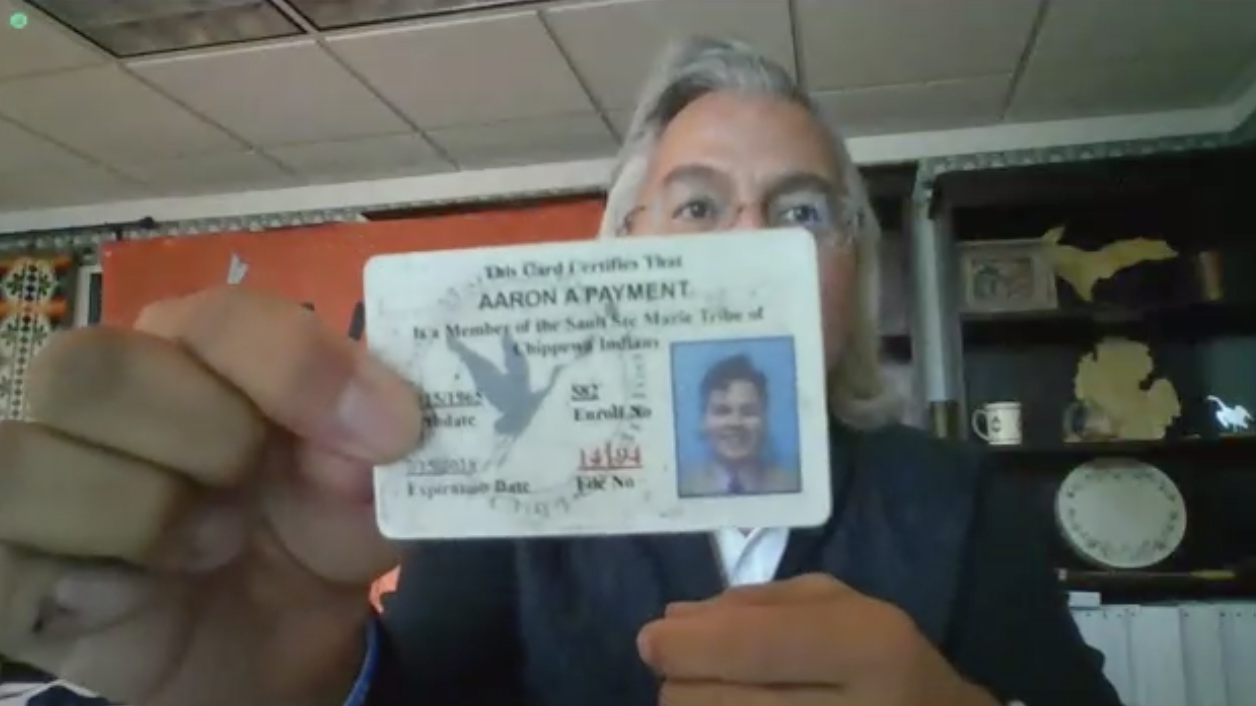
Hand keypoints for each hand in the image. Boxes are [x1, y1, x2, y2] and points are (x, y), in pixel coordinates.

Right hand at [0, 287, 422, 705]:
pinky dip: (83, 583)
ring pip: (22, 462)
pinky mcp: (7, 563)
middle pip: (93, 367)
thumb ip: (380, 451)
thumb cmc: (312, 533)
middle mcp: (102, 393)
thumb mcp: (372, 492)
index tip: (390, 429)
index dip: (298, 369)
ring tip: (208, 549)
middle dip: (204, 438)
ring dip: (143, 516)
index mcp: (196, 348)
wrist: (275, 637)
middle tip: (253, 491)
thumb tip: (383, 423)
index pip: (215, 318)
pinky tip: (134, 596)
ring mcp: (39, 473)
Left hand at [637, 574, 999, 705]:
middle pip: (711, 703)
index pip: (751, 647)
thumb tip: (673, 620)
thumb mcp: (841, 607)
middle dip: (683, 684)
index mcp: (868, 647)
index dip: (685, 645)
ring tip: (721, 697)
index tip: (653, 640)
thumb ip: (756, 604)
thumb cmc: (886, 662)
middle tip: (693, 675)